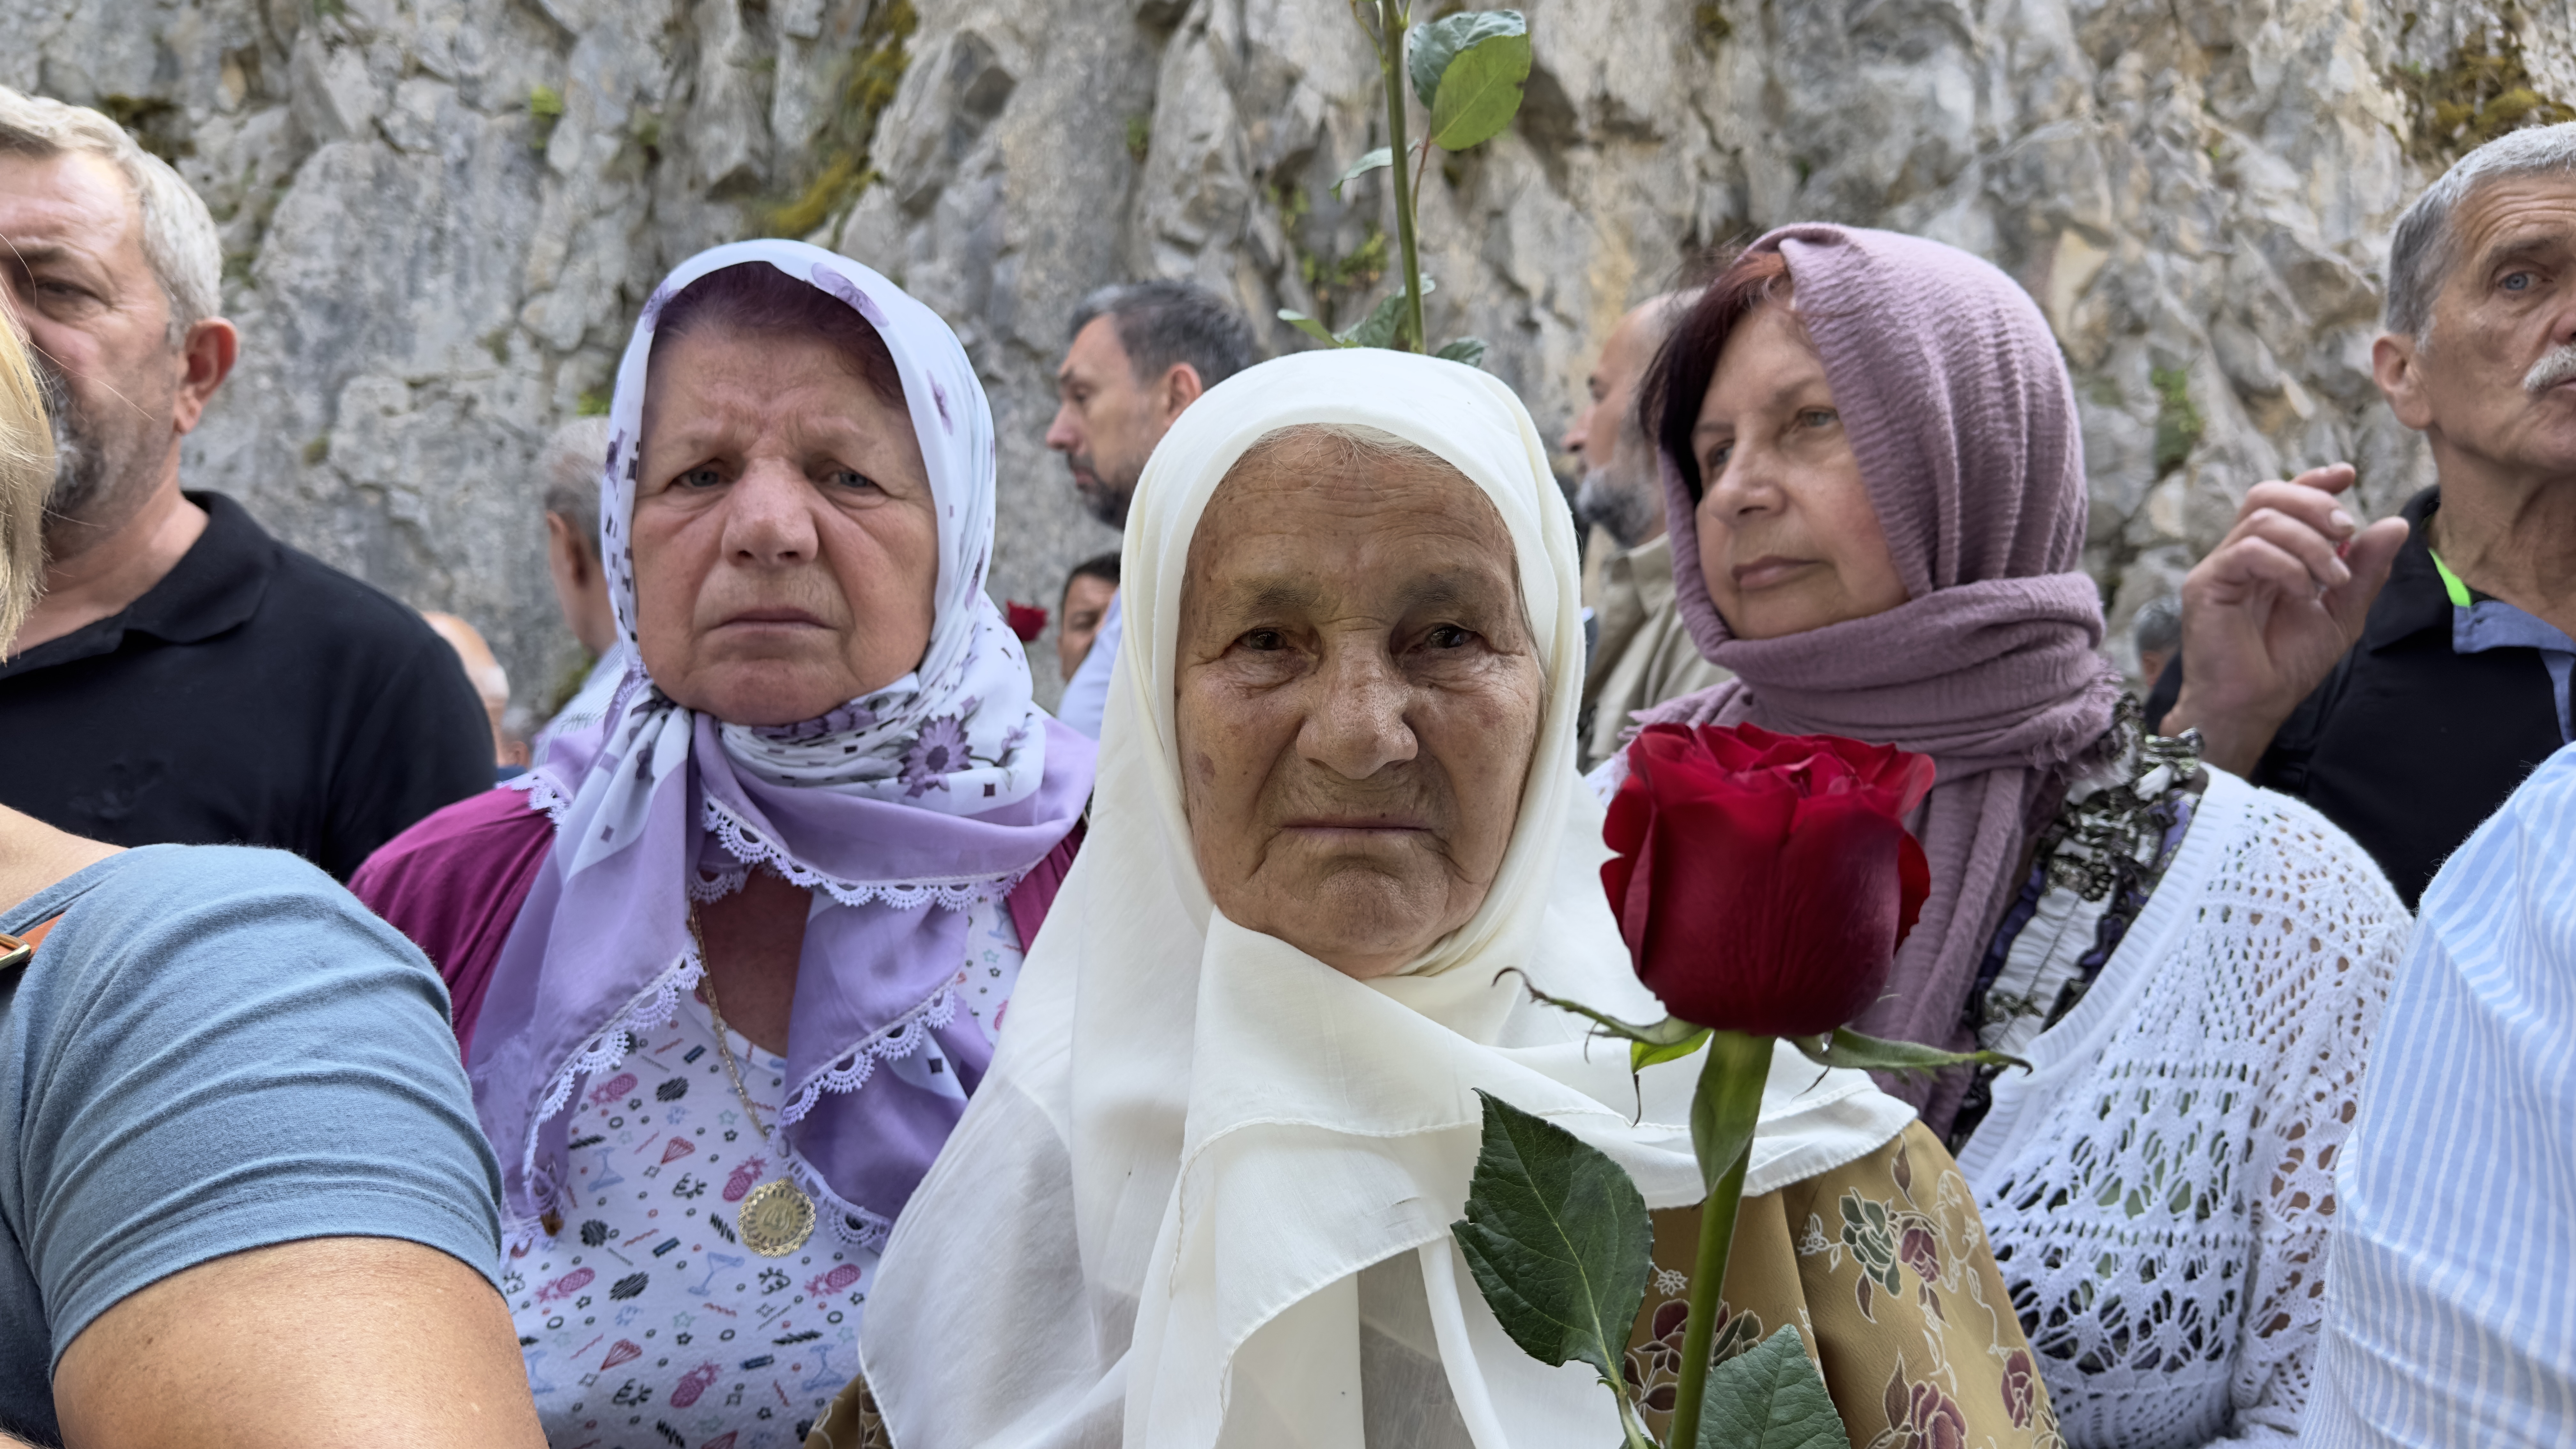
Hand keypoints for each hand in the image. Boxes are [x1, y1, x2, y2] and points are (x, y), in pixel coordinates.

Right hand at [2162, 464, 2408, 774]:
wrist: (2254, 705)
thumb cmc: (2288, 664)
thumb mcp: (2342, 613)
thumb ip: (2365, 571)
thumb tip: (2394, 525)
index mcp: (2271, 556)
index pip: (2284, 499)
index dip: (2315, 480)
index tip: (2348, 474)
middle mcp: (2242, 554)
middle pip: (2269, 494)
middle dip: (2315, 504)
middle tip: (2345, 534)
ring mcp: (2221, 567)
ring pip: (2263, 518)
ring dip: (2309, 544)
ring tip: (2330, 581)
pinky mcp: (2206, 583)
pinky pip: (2248, 550)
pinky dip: (2286, 565)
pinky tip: (2303, 593)